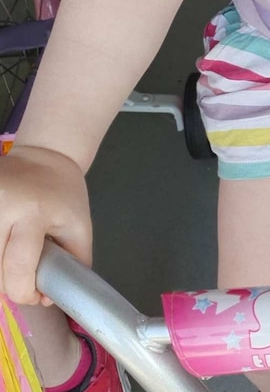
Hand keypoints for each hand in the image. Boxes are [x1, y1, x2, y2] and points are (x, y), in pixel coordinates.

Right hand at [0, 146, 91, 304]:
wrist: (43, 154)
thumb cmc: (63, 192)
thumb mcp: (79, 225)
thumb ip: (73, 263)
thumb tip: (49, 299)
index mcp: (33, 211)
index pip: (18, 266)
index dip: (25, 291)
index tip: (36, 295)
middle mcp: (2, 205)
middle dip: (9, 285)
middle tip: (24, 278)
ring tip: (13, 261)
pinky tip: (4, 248)